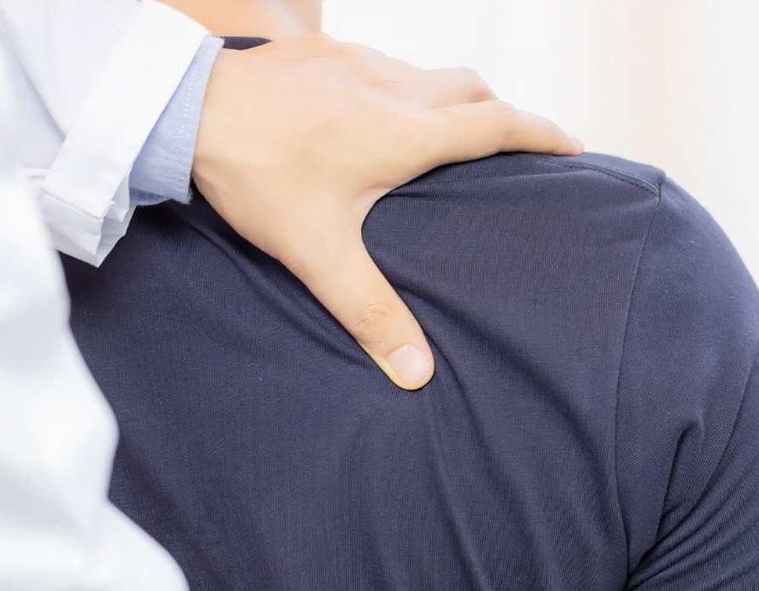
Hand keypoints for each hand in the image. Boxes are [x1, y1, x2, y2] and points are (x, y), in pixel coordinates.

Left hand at [193, 35, 582, 390]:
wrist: (184, 106)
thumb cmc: (256, 174)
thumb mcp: (317, 252)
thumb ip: (370, 311)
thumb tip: (416, 372)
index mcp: (408, 133)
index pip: (501, 125)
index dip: (544, 134)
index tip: (573, 147)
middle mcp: (396, 88)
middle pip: (475, 90)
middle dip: (502, 116)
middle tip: (514, 149)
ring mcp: (361, 62)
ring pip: (430, 74)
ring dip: (450, 101)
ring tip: (447, 139)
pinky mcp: (326, 51)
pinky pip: (383, 65)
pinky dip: (400, 90)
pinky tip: (373, 118)